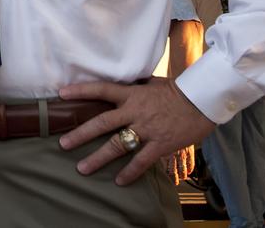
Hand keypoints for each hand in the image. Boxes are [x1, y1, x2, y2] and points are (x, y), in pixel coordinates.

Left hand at [58, 77, 214, 185]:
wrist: (202, 99)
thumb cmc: (178, 90)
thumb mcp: (152, 83)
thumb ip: (135, 88)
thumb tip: (123, 86)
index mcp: (132, 94)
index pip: (101, 90)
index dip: (80, 91)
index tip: (62, 94)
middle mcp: (135, 111)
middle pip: (102, 123)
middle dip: (81, 134)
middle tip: (64, 144)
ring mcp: (146, 129)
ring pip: (117, 145)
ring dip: (98, 158)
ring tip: (82, 168)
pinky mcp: (160, 144)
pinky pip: (141, 161)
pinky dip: (130, 172)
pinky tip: (119, 181)